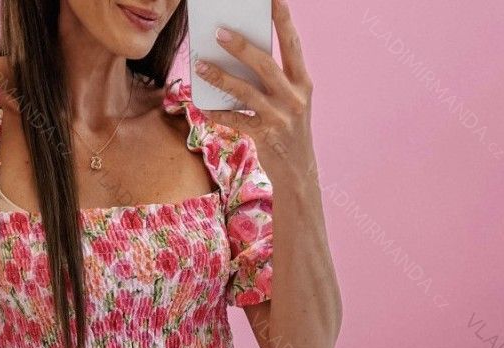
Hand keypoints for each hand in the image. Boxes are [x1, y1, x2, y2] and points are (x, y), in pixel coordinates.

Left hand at [193, 0, 315, 186]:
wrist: (299, 172)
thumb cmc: (289, 130)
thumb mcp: (290, 102)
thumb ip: (274, 81)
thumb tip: (240, 57)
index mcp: (303, 83)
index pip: (292, 44)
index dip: (283, 19)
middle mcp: (295, 98)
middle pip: (265, 64)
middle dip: (241, 46)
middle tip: (219, 31)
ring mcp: (281, 118)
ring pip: (246, 92)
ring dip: (221, 77)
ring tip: (201, 65)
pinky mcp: (266, 137)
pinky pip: (236, 121)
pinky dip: (218, 113)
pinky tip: (203, 106)